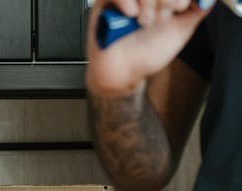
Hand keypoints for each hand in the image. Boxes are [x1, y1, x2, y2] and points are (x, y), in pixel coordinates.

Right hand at [86, 0, 211, 95]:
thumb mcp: (180, 32)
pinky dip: (127, 0)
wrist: (123, 74)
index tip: (178, 8)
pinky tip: (132, 15)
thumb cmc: (147, 54)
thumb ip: (196, 11)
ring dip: (148, 2)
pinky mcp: (104, 3)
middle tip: (161, 18)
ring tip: (144, 22)